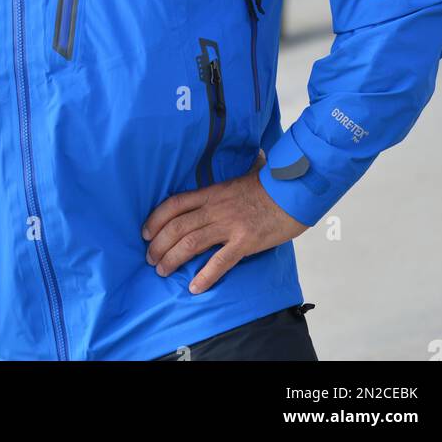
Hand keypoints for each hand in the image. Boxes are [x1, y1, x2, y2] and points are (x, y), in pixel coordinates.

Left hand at [140, 150, 307, 292]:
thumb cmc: (274, 183)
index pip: (175, 204)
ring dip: (172, 260)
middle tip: (150, 259)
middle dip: (159, 245)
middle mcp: (215, 208)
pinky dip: (205, 277)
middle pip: (177, 227)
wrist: (295, 193)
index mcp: (212, 192)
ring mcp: (229, 225)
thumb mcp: (253, 170)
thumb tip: (257, 153)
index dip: (155, 218)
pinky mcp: (244, 242)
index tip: (145, 232)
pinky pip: (219, 262)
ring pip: (190, 244)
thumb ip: (247, 165)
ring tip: (162, 271)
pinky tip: (194, 288)